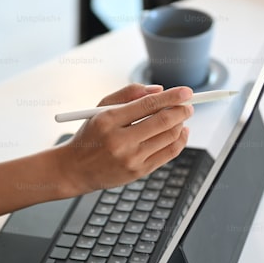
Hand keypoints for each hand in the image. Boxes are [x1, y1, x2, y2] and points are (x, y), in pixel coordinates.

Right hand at [54, 84, 191, 193]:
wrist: (75, 169)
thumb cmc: (90, 135)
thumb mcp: (100, 108)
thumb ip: (128, 94)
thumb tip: (159, 90)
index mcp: (108, 120)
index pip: (148, 105)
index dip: (171, 97)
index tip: (186, 91)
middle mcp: (119, 141)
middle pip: (162, 122)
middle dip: (181, 110)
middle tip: (188, 104)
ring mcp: (131, 159)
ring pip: (169, 137)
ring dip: (181, 124)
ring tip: (182, 117)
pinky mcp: (139, 172)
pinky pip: (168, 154)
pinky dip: (179, 140)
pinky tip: (180, 132)